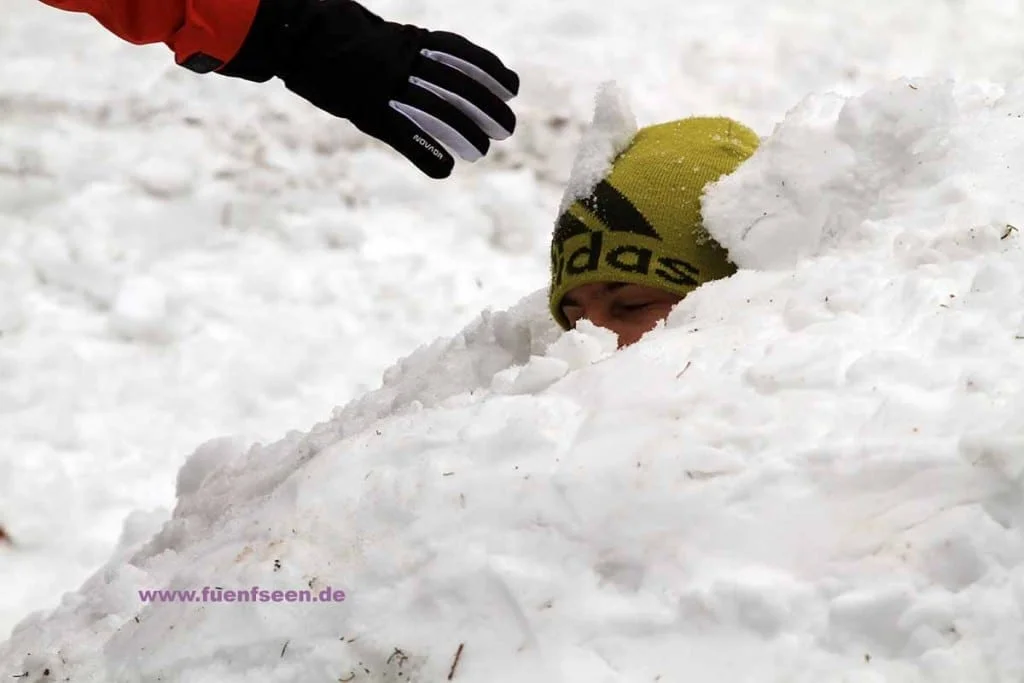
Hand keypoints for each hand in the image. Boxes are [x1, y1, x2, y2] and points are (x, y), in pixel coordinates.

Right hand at [221, 0, 519, 177]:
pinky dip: (428, 155)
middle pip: (459, 86)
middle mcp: (404, 62)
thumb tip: (427, 58)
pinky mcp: (368, 111)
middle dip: (488, 108)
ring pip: (440, 112)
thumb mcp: (378, 32)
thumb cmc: (335, 31)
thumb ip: (405, 48)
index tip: (512, 87)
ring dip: (467, 134)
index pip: (463, 55)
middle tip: (507, 126)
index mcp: (410, 39)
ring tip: (484, 150)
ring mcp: (387, 86)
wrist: (296, 32)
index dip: (491, 71)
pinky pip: (405, 136)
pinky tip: (446, 170)